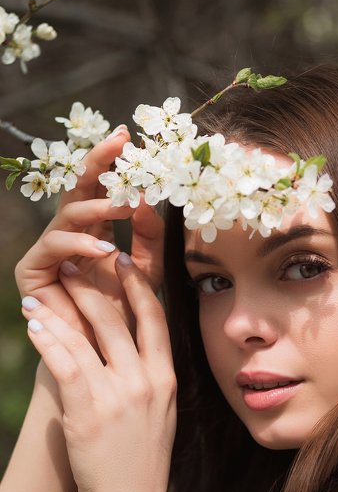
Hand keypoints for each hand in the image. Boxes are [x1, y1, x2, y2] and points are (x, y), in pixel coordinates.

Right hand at [15, 126, 164, 359]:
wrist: (104, 354)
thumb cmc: (125, 311)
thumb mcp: (147, 269)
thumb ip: (150, 236)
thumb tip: (146, 200)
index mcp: (95, 229)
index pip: (102, 187)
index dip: (113, 162)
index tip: (132, 137)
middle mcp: (70, 233)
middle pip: (80, 187)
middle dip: (97, 162)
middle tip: (118, 142)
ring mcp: (49, 249)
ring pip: (68, 213)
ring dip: (98, 207)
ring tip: (125, 206)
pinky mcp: (33, 268)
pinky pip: (55, 246)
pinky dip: (80, 245)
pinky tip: (104, 250)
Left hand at [20, 253, 176, 491]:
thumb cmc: (144, 459)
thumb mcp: (163, 413)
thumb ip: (152, 378)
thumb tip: (136, 348)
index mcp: (166, 378)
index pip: (154, 319)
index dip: (138, 285)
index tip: (123, 261)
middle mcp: (145, 380)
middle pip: (117, 319)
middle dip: (93, 286)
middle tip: (75, 264)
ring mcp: (117, 394)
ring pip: (87, 336)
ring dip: (63, 307)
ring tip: (45, 290)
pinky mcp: (88, 410)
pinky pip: (65, 362)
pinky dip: (48, 339)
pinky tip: (36, 324)